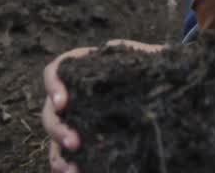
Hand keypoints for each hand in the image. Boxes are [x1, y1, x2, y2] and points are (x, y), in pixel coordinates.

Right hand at [42, 39, 162, 172]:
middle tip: (74, 143)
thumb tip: (128, 53)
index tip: (63, 102)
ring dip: (58, 155)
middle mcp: (73, 95)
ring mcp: (77, 120)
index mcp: (82, 68)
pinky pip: (67, 156)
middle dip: (57, 128)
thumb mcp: (143, 56)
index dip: (53, 85)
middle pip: (50, 110)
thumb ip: (133, 54)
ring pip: (55, 138)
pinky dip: (66, 165)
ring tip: (69, 170)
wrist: (164, 87)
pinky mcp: (86, 141)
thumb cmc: (149, 66)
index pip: (57, 70)